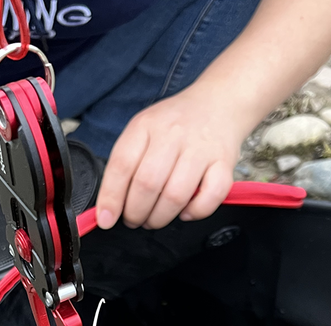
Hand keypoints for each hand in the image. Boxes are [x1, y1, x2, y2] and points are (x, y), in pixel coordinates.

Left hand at [95, 84, 247, 230]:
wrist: (218, 102)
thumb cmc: (176, 124)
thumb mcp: (144, 130)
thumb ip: (125, 163)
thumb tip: (109, 207)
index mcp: (146, 125)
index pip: (122, 165)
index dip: (111, 197)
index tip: (106, 218)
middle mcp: (173, 135)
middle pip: (147, 183)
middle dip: (135, 212)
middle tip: (134, 219)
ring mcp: (201, 148)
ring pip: (175, 195)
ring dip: (160, 217)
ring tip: (154, 219)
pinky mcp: (224, 162)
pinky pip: (211, 196)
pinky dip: (196, 212)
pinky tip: (186, 211)